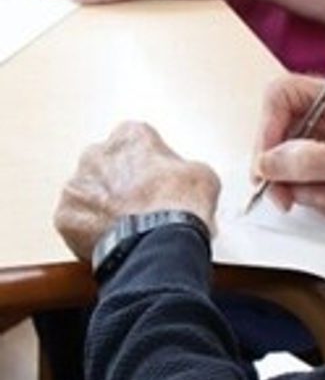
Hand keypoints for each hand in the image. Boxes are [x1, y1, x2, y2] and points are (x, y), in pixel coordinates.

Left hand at [54, 122, 220, 260]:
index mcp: (130, 135)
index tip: (161, 182)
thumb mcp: (202, 175)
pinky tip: (116, 240)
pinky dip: (93, 232)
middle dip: (122, 183)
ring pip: (90, 195)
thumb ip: (184, 169)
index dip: (152, 164)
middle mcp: (96, 154)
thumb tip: (184, 181)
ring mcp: (77, 186)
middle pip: (108, 166)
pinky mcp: (66, 216)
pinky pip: (79, 223)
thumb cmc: (181, 205)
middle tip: (144, 206)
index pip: (138, 143)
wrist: (161, 243)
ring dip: (105, 207)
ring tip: (131, 227)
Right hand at [254, 76, 324, 228]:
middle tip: (289, 198)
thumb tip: (267, 164)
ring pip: (298, 169)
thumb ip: (306, 161)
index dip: (267, 128)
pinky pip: (316, 186)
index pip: (281, 97)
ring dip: (316, 192)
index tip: (266, 163)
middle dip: (290, 174)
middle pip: (284, 139)